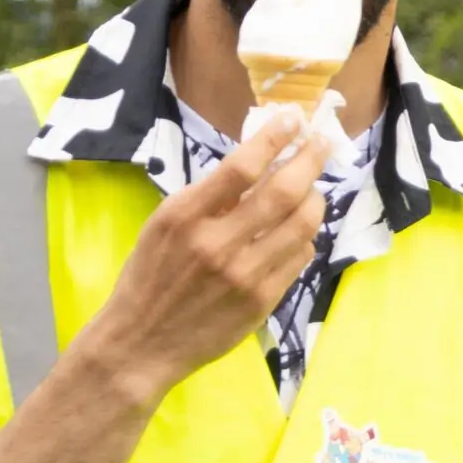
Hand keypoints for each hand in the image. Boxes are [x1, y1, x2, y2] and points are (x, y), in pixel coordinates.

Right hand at [78, 108, 331, 399]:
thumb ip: (208, 197)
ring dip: (316, 198)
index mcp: (185, 216)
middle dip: (311, 159)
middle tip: (322, 144)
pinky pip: (300, 257)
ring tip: (314, 189)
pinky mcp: (262, 300)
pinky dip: (305, 237)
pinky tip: (299, 231)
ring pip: (303, 224)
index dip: (275, 137)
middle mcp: (217, 242)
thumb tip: (258, 162)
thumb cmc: (149, 276)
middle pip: (284, 190)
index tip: (294, 119)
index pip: (242, 166)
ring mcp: (244, 274)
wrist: (140, 343)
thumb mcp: (164, 225)